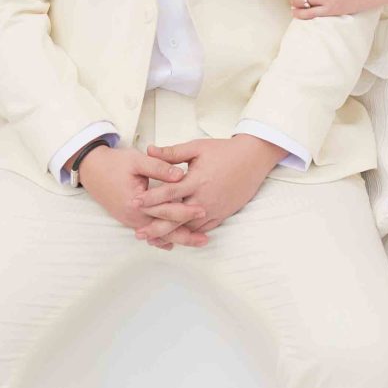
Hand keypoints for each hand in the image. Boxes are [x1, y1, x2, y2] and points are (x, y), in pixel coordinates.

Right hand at [77, 144, 209, 248]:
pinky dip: (162, 237)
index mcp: (136, 202)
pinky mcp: (129, 219)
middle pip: (163, 229)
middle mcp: (133, 216)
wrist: (91, 169)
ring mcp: (130, 220)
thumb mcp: (137, 161)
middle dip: (185, 235)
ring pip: (157, 233)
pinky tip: (173, 242)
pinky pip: (149, 231)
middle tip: (205, 239)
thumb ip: (159, 167)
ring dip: (176, 238)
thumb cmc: (114, 163)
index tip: (202, 210)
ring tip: (196, 242)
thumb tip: (180, 175)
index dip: (185, 211)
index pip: (165, 210)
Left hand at [142, 134, 282, 233]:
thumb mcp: (197, 148)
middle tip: (139, 233)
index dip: (151, 199)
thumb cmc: (224, 151)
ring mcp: (214, 209)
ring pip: (189, 227)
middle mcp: (204, 198)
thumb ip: (172, 153)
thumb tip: (150, 150)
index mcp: (197, 180)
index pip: (169, 193)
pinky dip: (188, 234)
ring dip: (171, 234)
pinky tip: (177, 237)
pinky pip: (202, 229)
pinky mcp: (222, 214)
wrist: (252, 159)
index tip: (135, 203)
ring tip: (153, 239)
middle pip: (176, 217)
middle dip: (156, 226)